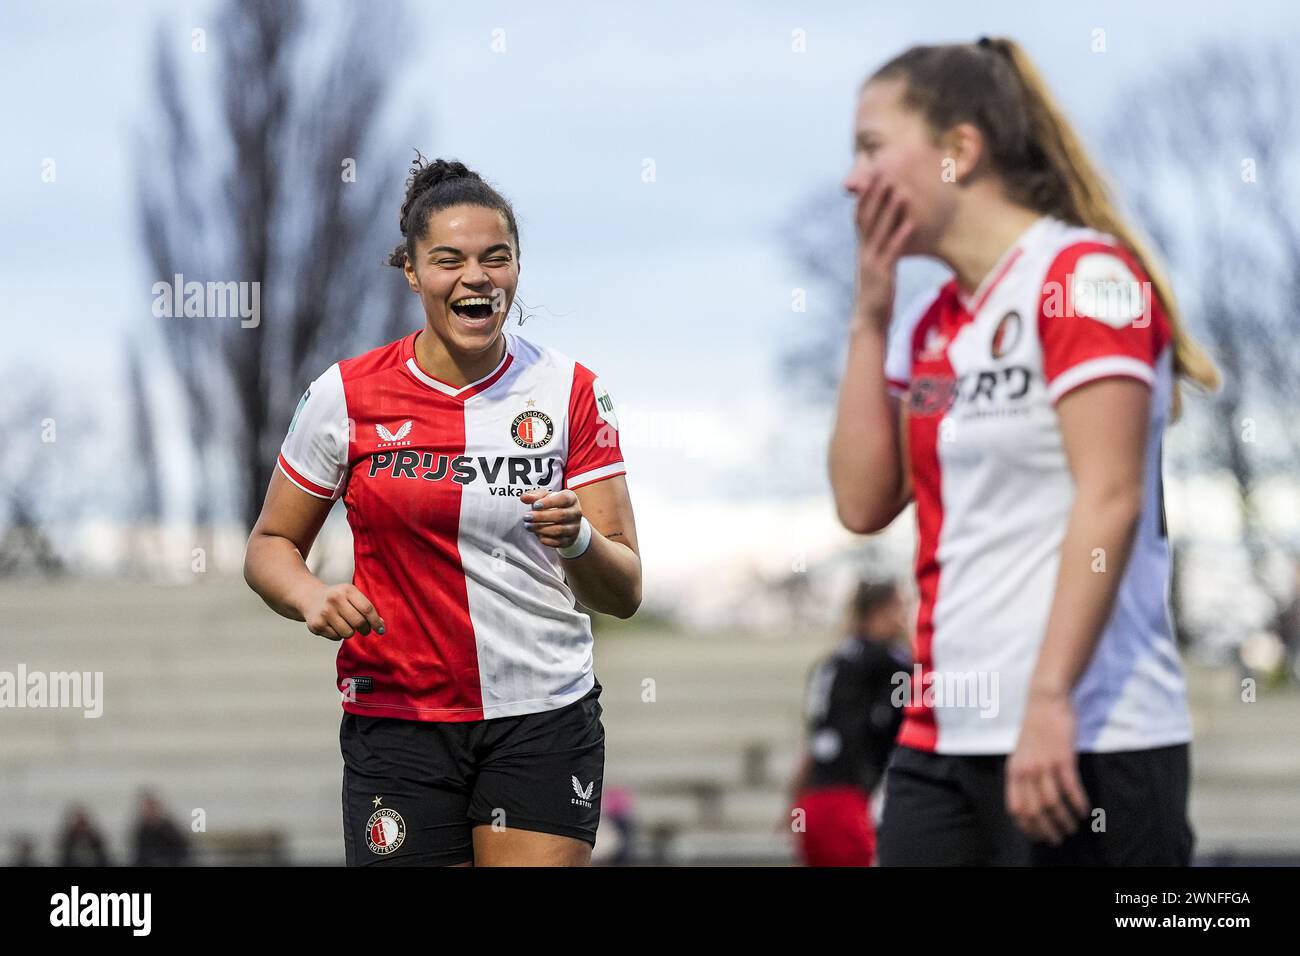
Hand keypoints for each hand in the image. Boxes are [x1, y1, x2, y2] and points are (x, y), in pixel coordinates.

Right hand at [299, 582, 384, 640]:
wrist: (310, 598)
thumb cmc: (336, 598)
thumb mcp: (352, 595)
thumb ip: (366, 608)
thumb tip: (381, 625)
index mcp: (347, 590)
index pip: (367, 609)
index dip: (376, 622)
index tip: (381, 630)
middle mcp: (334, 599)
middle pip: (359, 622)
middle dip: (365, 629)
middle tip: (365, 630)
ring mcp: (324, 612)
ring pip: (348, 633)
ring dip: (350, 632)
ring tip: (345, 624)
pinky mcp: (317, 625)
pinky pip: (336, 637)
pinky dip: (338, 634)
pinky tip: (333, 625)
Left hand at [520, 488, 582, 549]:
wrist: (567, 521)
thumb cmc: (555, 505)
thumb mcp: (546, 497)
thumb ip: (535, 496)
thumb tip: (524, 498)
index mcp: (571, 499)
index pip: (563, 499)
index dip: (549, 502)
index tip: (535, 505)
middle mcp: (575, 513)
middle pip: (561, 515)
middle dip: (541, 517)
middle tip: (526, 517)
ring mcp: (574, 528)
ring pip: (559, 530)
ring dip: (541, 529)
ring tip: (528, 526)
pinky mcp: (569, 540)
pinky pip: (557, 542)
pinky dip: (546, 539)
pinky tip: (537, 535)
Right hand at [851, 171, 913, 330]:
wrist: (869, 319)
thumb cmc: (876, 294)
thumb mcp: (876, 268)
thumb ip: (880, 250)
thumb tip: (887, 235)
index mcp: (862, 249)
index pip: (860, 217)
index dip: (865, 197)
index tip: (872, 176)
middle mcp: (864, 252)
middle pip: (868, 218)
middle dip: (876, 196)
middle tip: (884, 174)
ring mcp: (872, 262)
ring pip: (880, 231)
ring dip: (890, 211)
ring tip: (901, 192)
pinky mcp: (882, 274)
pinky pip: (893, 251)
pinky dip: (901, 236)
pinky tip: (911, 223)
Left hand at [1006, 687, 1089, 844]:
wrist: (1045, 701)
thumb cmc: (1036, 728)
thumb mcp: (1021, 753)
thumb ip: (1024, 775)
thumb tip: (1031, 802)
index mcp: (1013, 770)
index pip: (1016, 808)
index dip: (1028, 827)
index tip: (1040, 836)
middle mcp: (1026, 770)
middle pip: (1035, 811)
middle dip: (1048, 829)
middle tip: (1060, 837)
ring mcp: (1044, 764)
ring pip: (1052, 803)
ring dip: (1064, 820)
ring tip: (1073, 826)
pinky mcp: (1063, 758)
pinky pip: (1070, 788)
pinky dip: (1078, 803)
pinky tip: (1084, 810)